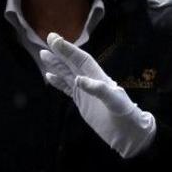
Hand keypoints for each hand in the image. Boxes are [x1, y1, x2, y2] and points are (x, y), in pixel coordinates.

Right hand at [40, 33, 154, 158]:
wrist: (127, 133)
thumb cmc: (124, 115)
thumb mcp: (114, 101)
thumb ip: (98, 89)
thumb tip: (78, 79)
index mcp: (99, 77)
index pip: (82, 59)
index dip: (69, 50)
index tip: (56, 40)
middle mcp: (91, 81)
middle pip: (72, 63)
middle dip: (61, 52)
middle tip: (48, 39)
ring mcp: (85, 91)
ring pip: (67, 74)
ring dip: (56, 65)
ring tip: (43, 55)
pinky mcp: (81, 101)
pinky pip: (66, 89)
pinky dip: (58, 82)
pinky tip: (49, 76)